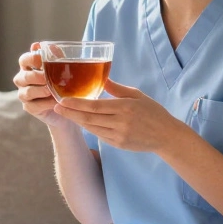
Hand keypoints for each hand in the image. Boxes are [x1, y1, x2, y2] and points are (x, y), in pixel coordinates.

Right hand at [13, 43, 67, 127]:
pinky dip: (45, 103)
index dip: (32, 58)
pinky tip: (55, 101)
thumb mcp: (60, 68)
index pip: (24, 60)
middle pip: (23, 76)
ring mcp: (24, 95)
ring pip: (27, 92)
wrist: (63, 103)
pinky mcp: (29, 107)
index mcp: (28, 67)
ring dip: (40, 91)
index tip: (43, 59)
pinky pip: (34, 105)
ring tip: (51, 90)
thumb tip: (52, 46)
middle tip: (47, 77)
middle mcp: (22, 80)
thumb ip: (56, 57)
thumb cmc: (59, 81)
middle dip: (36, 77)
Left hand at [54, 78, 184, 151]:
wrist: (166, 136)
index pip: (95, 106)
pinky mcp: (118, 144)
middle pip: (89, 118)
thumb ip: (117, 89)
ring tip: (64, 113)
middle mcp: (120, 122)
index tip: (62, 100)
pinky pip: (99, 135)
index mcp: (125, 107)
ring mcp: (118, 135)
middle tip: (55, 107)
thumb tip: (100, 79)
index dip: (76, 104)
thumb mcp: (137, 95)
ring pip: (92, 128)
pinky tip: (80, 121)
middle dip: (70, 113)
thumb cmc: (153, 112)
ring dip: (76, 120)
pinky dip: (88, 127)